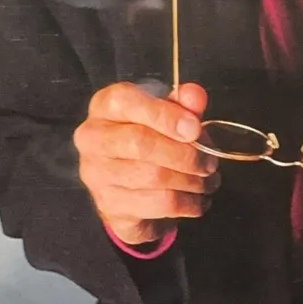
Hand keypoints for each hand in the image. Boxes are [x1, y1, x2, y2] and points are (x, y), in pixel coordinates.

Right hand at [74, 80, 218, 247]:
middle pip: (140, 143)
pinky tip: (198, 200)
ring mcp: (97, 176)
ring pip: (154, 177)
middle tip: (210, 163)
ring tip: (209, 181)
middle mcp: (92, 139)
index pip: (125, 102)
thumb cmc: (149, 140)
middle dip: (185, 154)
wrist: (128, 188)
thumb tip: (195, 96)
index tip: (195, 129)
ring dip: (192, 181)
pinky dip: (188, 203)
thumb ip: (182, 103)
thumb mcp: (166, 114)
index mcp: (104, 107)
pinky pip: (159, 204)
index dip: (164, 115)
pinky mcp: (111, 206)